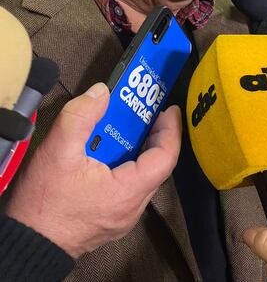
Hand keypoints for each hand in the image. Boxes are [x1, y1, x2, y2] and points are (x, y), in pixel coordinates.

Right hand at [6, 83, 180, 257]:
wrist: (27, 241)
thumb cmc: (42, 205)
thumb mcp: (58, 151)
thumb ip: (81, 116)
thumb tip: (101, 92)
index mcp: (127, 192)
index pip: (165, 158)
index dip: (171, 131)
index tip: (170, 110)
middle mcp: (132, 207)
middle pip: (157, 165)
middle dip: (156, 134)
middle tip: (149, 111)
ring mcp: (123, 215)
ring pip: (144, 176)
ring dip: (140, 148)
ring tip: (131, 124)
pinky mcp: (112, 217)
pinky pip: (130, 185)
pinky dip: (127, 163)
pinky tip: (112, 149)